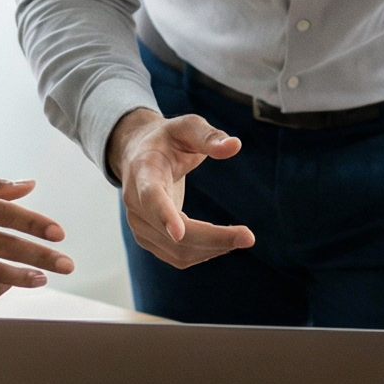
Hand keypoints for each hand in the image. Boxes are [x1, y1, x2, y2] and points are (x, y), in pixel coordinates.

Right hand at [106, 108, 254, 269]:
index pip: (151, 197)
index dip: (164, 215)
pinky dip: (204, 253)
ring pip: (177, 251)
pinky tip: (223, 242)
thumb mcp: (187, 127)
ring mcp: (139, 225)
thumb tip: (235, 145)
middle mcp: (135, 203)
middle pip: (172, 234)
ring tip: (241, 236)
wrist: (138, 154)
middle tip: (248, 237)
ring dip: (212, 249)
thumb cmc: (167, 139)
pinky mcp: (148, 239)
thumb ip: (208, 136)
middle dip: (212, 239)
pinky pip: (177, 257)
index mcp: (143, 171)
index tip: (179, 233)